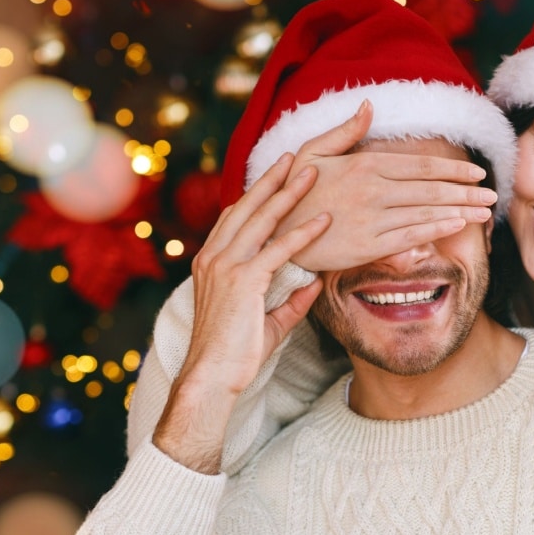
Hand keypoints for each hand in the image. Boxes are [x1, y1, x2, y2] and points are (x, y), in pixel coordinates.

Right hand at [153, 152, 329, 473]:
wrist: (210, 377)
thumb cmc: (234, 356)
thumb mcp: (268, 322)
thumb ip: (291, 301)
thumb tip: (315, 284)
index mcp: (212, 264)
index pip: (234, 219)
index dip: (256, 196)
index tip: (276, 177)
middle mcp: (214, 258)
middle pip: (246, 207)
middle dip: (272, 180)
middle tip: (294, 157)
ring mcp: (224, 267)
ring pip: (261, 220)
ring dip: (289, 194)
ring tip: (312, 173)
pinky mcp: (241, 281)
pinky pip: (277, 249)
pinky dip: (302, 233)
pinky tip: (323, 220)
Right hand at [280, 100, 496, 272]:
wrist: (275, 234)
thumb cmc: (295, 191)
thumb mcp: (313, 151)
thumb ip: (345, 131)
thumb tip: (369, 104)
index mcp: (365, 164)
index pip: (421, 164)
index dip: (454, 168)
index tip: (478, 173)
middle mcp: (374, 190)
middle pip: (431, 188)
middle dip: (466, 191)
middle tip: (493, 195)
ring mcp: (373, 219)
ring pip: (426, 211)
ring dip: (460, 210)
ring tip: (484, 211)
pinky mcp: (368, 245)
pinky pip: (410, 235)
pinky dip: (436, 229)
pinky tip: (457, 225)